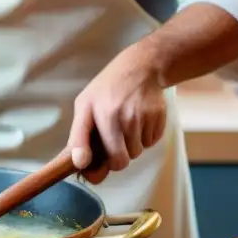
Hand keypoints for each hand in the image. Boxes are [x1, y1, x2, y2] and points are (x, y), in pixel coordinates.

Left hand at [67, 46, 166, 184]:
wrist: (141, 67)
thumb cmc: (107, 90)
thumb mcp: (85, 105)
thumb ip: (79, 136)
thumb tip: (80, 163)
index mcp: (98, 113)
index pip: (91, 147)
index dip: (90, 166)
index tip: (90, 170)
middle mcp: (120, 115)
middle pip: (121, 161)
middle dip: (117, 158)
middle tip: (114, 143)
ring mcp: (142, 116)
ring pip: (136, 152)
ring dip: (131, 146)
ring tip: (127, 125)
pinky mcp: (158, 116)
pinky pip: (151, 143)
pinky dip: (145, 137)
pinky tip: (140, 120)